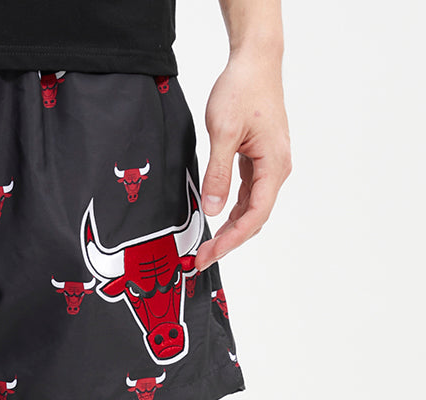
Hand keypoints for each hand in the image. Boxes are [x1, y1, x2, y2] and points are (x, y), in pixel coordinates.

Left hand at [195, 47, 291, 271]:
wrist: (255, 61)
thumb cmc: (243, 88)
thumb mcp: (224, 132)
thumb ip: (218, 173)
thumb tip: (213, 209)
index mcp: (274, 164)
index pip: (255, 216)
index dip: (232, 240)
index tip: (210, 255)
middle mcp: (277, 168)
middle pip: (255, 218)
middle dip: (229, 241)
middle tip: (201, 258)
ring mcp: (270, 165)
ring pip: (252, 208)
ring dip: (231, 229)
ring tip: (207, 246)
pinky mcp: (260, 160)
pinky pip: (249, 194)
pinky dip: (233, 211)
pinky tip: (218, 220)